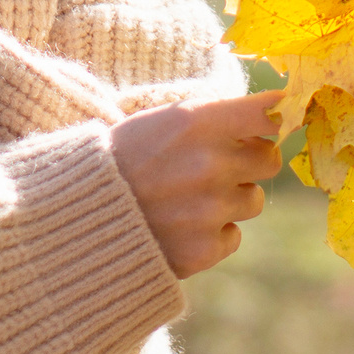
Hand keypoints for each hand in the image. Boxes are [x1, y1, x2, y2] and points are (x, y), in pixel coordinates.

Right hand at [110, 92, 282, 278]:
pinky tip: (180, 226)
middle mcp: (209, 164)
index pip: (268, 112)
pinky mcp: (204, 249)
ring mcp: (209, 210)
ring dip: (229, 199)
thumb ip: (216, 115)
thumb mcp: (162, 119)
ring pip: (253, 200)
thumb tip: (277, 105)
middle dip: (249, 162)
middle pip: (270, 160)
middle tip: (215, 166)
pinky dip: (212, 234)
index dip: (272, 118)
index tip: (267, 123)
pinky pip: (233, 236)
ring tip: (187, 198)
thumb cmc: (123, 159)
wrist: (77, 218)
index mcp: (197, 122)